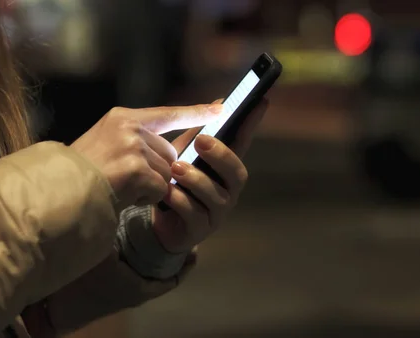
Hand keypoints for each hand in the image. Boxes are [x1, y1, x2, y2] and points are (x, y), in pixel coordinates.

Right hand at [71, 105, 221, 209]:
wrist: (60, 193)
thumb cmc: (80, 175)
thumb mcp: (105, 145)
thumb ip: (136, 142)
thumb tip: (173, 155)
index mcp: (121, 118)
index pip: (167, 113)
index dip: (195, 112)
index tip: (220, 107)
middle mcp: (128, 128)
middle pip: (168, 152)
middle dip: (157, 171)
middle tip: (126, 180)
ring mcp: (132, 147)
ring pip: (166, 172)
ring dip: (150, 186)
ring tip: (121, 187)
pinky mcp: (136, 169)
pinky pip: (159, 187)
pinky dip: (146, 197)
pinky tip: (124, 195)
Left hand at [153, 99, 269, 252]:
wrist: (158, 224)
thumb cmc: (176, 184)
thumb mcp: (183, 155)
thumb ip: (197, 133)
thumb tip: (218, 102)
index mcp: (225, 169)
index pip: (243, 143)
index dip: (252, 124)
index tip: (261, 101)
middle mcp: (228, 190)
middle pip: (236, 173)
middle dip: (221, 155)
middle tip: (201, 140)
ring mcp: (217, 212)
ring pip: (215, 195)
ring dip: (196, 179)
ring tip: (176, 168)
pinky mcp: (200, 230)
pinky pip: (194, 214)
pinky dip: (180, 201)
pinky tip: (167, 193)